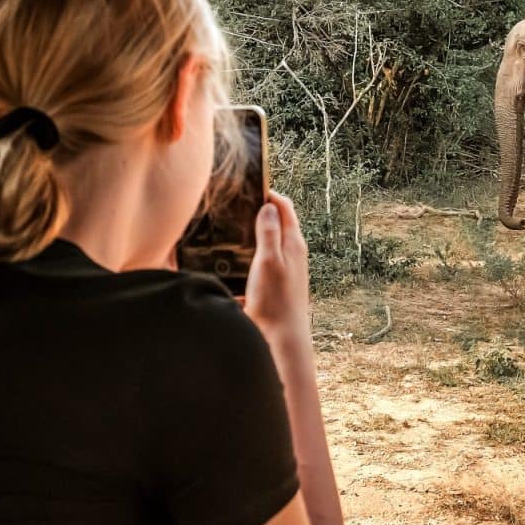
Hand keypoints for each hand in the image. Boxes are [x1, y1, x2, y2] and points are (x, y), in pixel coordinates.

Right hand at [244, 192, 312, 350]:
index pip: (285, 207)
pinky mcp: (275, 283)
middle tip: (236, 204)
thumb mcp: (268, 261)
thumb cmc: (276, 301)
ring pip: (268, 241)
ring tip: (230, 227)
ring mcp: (285, 268)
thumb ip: (269, 232)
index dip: (269, 193)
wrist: (281, 338)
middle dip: (259, 210)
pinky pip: (261, 261)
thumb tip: (268, 205)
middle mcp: (292, 253)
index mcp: (293, 243)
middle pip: (277, 222)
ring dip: (253, 233)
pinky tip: (232, 259)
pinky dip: (249, 254)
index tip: (250, 186)